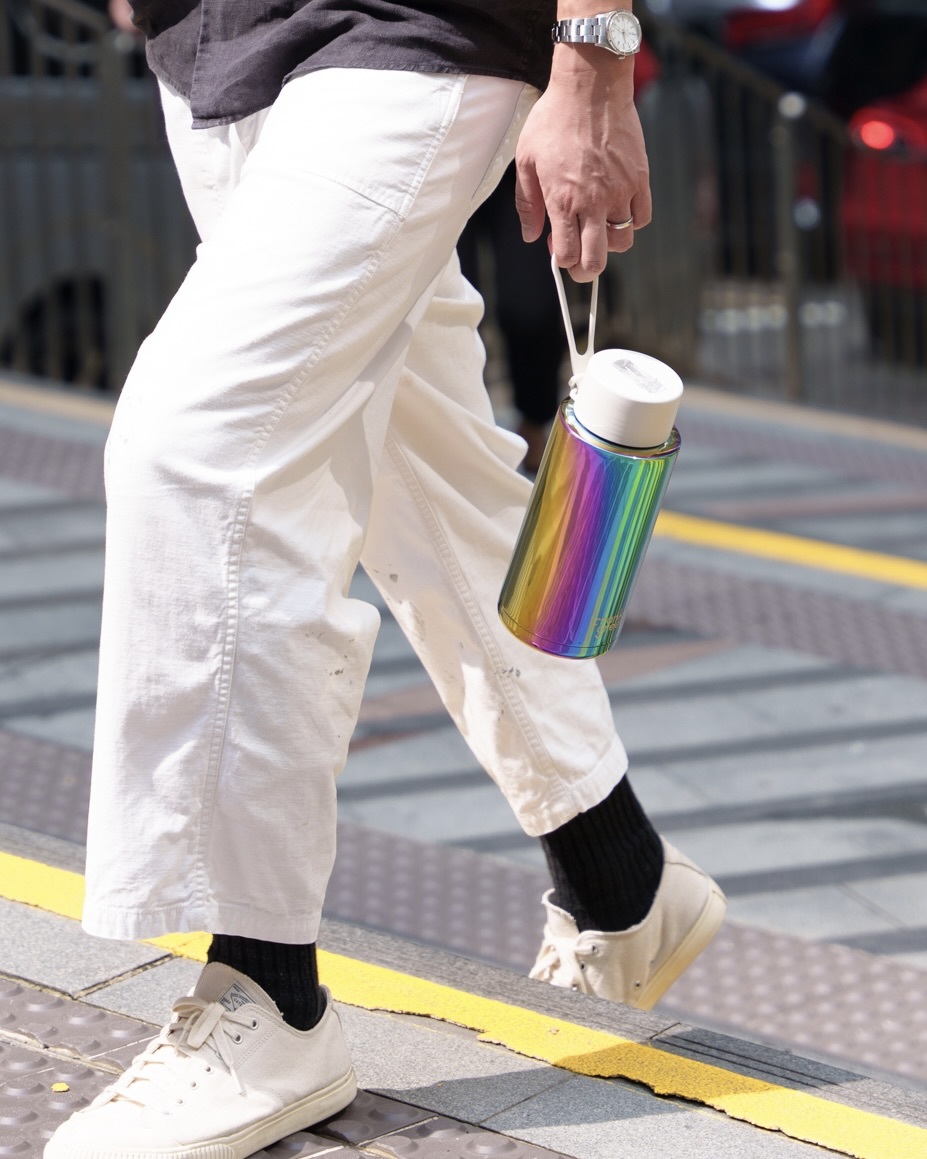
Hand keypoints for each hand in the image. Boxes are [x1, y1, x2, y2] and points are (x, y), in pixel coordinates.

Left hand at [515, 46, 651, 281]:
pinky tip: (618, 209)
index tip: (557, 246)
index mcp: (563, 202)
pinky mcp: (640, 179)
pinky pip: (642, 218)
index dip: (561, 259)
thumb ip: (527, 204)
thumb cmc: (553, 120)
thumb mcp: (526, 161)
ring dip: (608, 243)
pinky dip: (631, 222)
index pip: (567, 256)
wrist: (590, 86)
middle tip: (579, 260)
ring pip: (622, 242)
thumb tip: (530, 237)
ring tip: (598, 226)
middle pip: (596, 261)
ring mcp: (620, 192)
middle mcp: (594, 203)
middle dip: (584, 270)